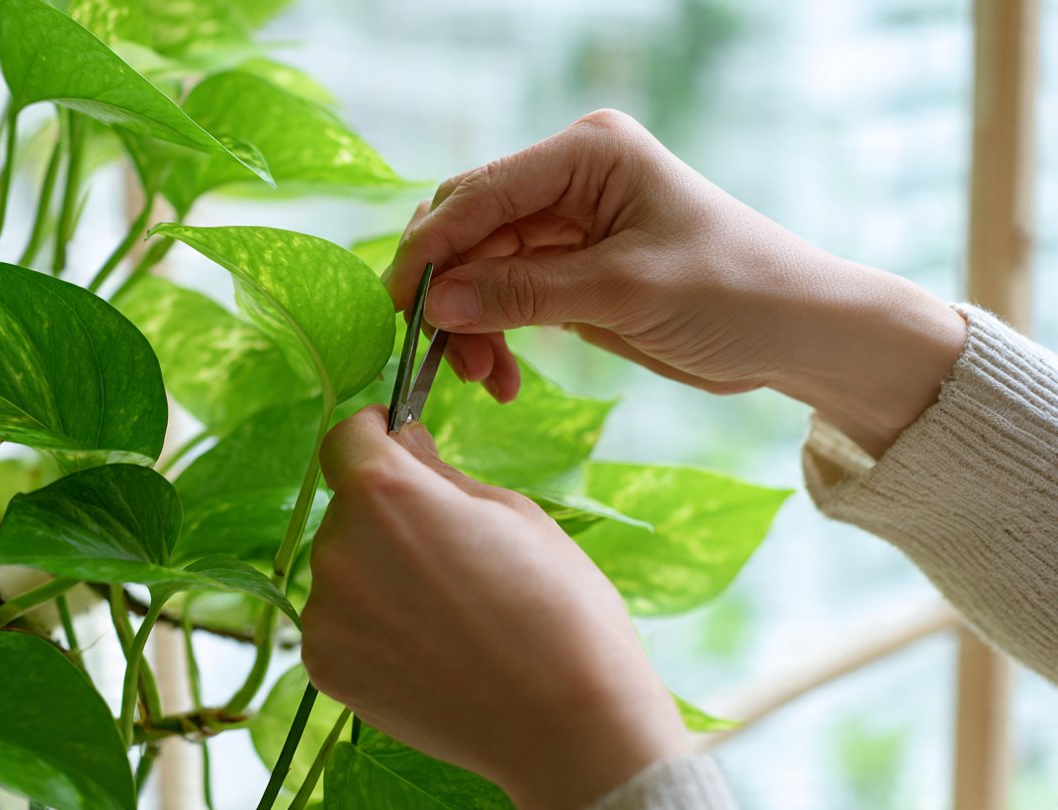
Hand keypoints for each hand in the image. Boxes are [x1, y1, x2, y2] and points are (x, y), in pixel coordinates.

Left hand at [301, 406, 689, 808]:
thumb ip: (438, 472)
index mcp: (382, 493)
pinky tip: (429, 647)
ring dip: (379, 573)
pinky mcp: (325, 667)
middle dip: (389, 514)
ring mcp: (325, 614)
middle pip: (349, 509)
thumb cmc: (556, 605)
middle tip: (452, 551)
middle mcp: (337, 548)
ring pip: (344, 569)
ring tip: (447, 610)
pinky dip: (372, 626)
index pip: (346, 437)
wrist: (566, 722)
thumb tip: (402, 442)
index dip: (375, 434)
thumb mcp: (510, 510)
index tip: (401, 446)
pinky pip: (339, 623)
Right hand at [389, 109, 965, 456]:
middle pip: (471, 228)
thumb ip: (525, 293)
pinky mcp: (570, 270)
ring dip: (470, 324)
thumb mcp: (624, 291)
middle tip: (442, 356)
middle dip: (453, 292)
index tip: (402, 304)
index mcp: (587, 153)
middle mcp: (569, 179)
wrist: (798, 334)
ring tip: (484, 379)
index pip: (483, 192)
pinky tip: (500, 377)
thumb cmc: (733, 291)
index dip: (434, 247)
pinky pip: (505, 298)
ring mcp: (567, 226)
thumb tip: (439, 303)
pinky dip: (493, 336)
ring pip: (481, 269)